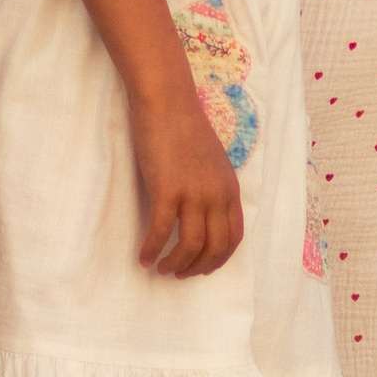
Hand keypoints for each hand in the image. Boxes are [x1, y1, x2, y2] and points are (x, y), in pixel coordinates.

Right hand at [130, 87, 245, 276]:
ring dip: (174, 264)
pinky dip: (151, 249)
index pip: (233, 237)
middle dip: (196, 268)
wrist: (167, 102)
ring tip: (160, 268)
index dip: (219, 259)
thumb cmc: (184, 127)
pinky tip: (142, 256)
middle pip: (214, 248)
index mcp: (229, 188)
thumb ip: (213, 187)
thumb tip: (204, 214)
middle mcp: (216, 194)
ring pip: (190, 246)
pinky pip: (161, 232)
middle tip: (178, 274)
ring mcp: (193, 193)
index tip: (203, 268)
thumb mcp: (212, 161)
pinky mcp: (167, 189)